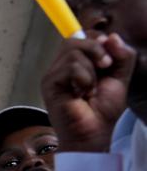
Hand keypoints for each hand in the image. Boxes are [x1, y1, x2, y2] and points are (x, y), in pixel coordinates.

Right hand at [40, 33, 134, 152]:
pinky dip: (84, 78)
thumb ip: (121, 56)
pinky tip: (81, 93)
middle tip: (105, 67)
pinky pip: (70, 66)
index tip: (109, 61)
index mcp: (75, 65)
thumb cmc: (102, 112)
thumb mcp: (119, 78)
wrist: (92, 134)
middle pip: (74, 39)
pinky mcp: (49, 84)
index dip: (98, 42)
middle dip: (96, 49)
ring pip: (73, 51)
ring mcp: (53, 76)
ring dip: (91, 69)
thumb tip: (111, 36)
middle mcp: (60, 68)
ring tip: (90, 89)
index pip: (82, 38)